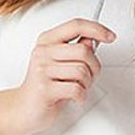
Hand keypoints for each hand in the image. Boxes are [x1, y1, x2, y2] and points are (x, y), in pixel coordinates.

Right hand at [0, 17, 115, 134]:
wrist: (24, 109)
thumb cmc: (45, 86)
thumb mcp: (60, 63)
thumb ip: (76, 49)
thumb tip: (93, 40)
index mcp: (47, 40)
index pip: (76, 25)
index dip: (97, 29)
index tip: (110, 36)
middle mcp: (43, 52)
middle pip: (84, 50)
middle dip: (94, 67)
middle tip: (89, 77)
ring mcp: (42, 70)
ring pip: (82, 71)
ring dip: (87, 84)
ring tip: (79, 88)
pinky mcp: (45, 88)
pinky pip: (76, 89)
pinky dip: (81, 96)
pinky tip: (75, 97)